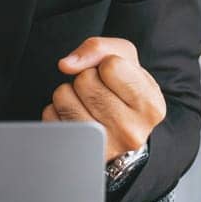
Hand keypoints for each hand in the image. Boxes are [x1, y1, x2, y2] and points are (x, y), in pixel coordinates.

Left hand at [41, 37, 166, 161]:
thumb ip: (98, 48)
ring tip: (87, 102)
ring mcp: (102, 146)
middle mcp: (130, 132)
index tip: (115, 77)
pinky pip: (50, 115)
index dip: (107, 63)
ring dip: (70, 92)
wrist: (121, 126)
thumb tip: (67, 65)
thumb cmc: (124, 88)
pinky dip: (58, 109)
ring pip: (64, 96)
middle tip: (101, 91)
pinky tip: (77, 116)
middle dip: (87, 77)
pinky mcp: (74, 152)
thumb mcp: (125, 59)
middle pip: (85, 80)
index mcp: (150, 107)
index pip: (111, 66)